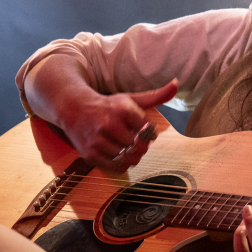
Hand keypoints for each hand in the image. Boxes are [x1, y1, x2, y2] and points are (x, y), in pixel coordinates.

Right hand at [58, 79, 177, 172]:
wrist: (74, 110)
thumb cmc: (108, 106)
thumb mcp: (130, 98)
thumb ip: (156, 95)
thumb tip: (176, 84)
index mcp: (122, 108)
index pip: (148, 128)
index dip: (149, 132)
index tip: (143, 129)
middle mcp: (109, 123)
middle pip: (139, 145)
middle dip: (142, 146)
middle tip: (137, 141)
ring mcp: (98, 140)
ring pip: (128, 157)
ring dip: (133, 156)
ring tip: (128, 148)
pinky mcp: (90, 154)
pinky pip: (115, 167)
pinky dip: (122, 165)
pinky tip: (119, 155)